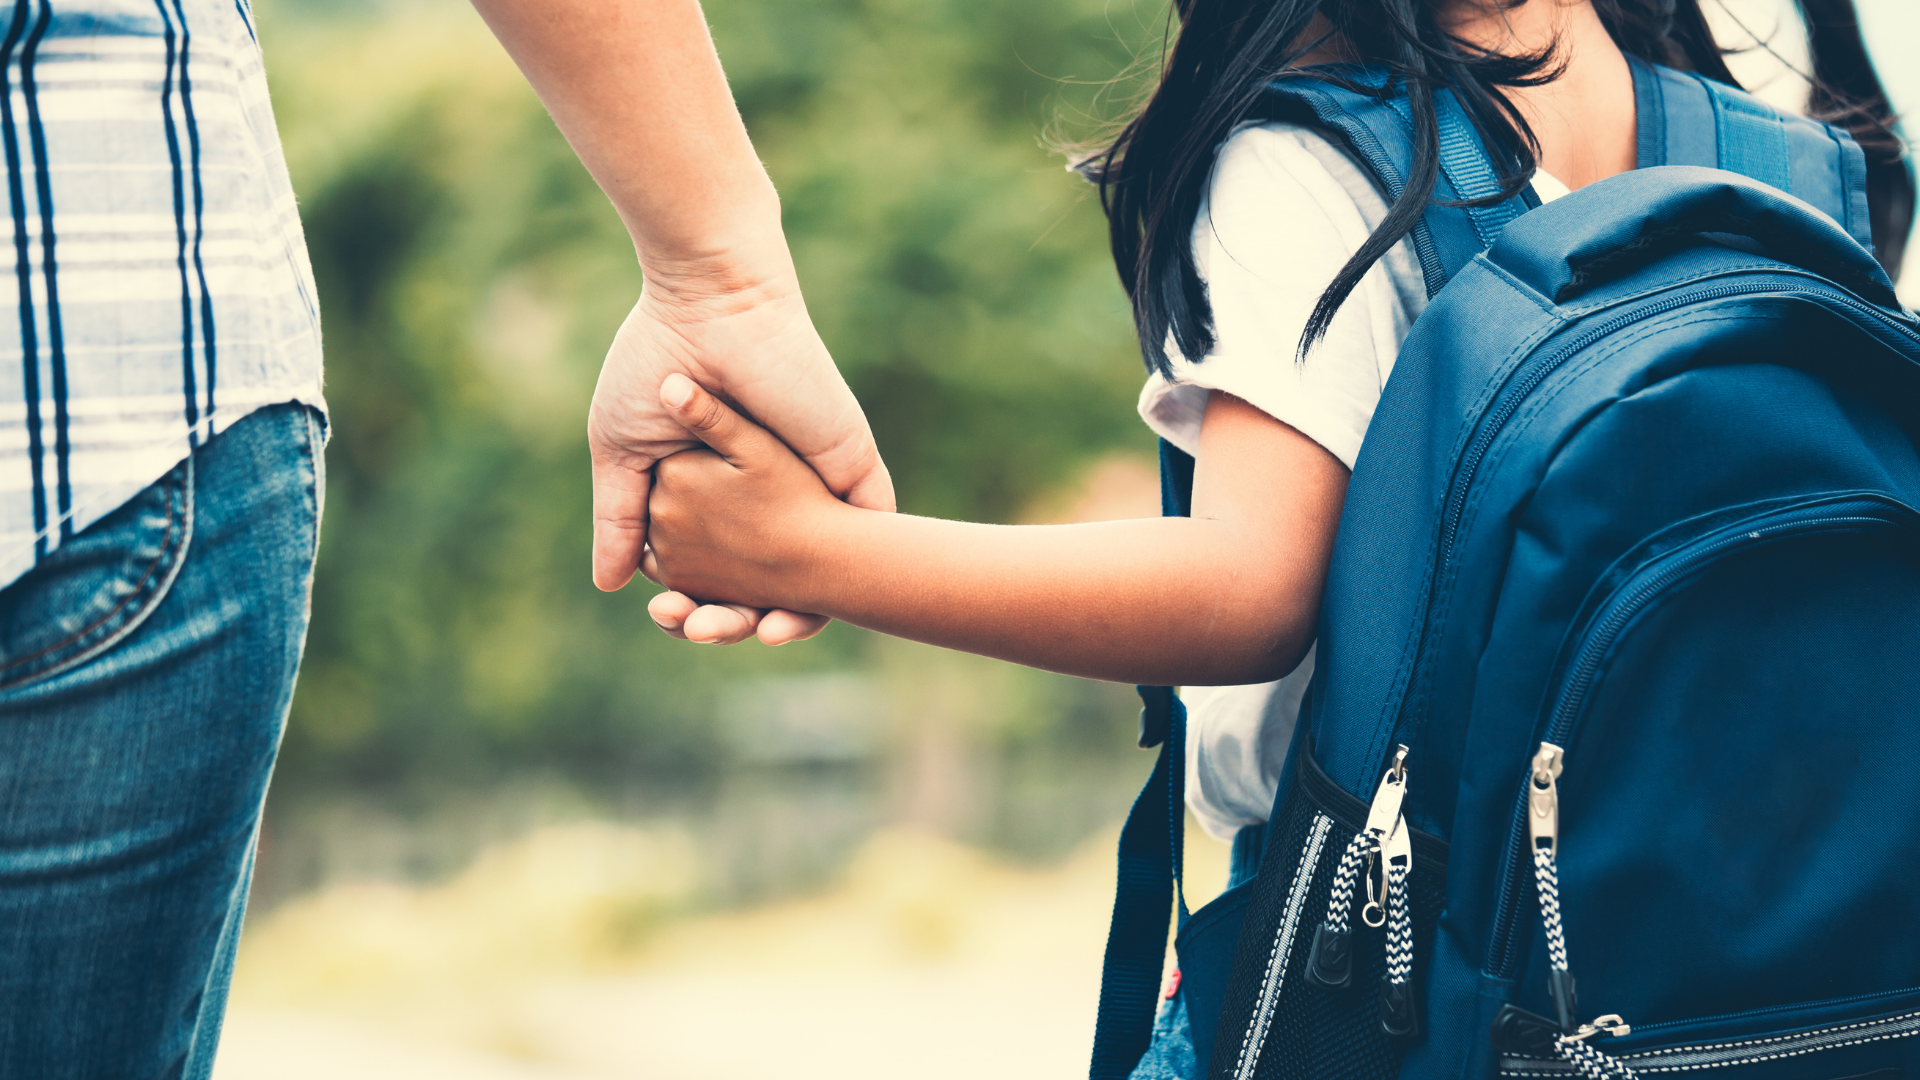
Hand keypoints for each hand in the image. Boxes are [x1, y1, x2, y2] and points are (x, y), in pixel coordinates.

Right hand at [589, 258, 892, 643]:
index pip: (714, 569)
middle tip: (700, 632)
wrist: (713, 306)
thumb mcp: (624, 453)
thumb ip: (620, 518)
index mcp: (718, 491)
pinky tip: (807, 616)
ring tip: (754, 635)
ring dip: (789, 617)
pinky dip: (845, 586)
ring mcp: (813, 486)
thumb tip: (609, 586)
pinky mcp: (852, 469)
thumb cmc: (657, 365)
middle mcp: (770, 495)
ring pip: (817, 576)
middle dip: (736, 620)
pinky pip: (867, 542)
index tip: (669, 618)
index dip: (694, 603)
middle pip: (765, 584)